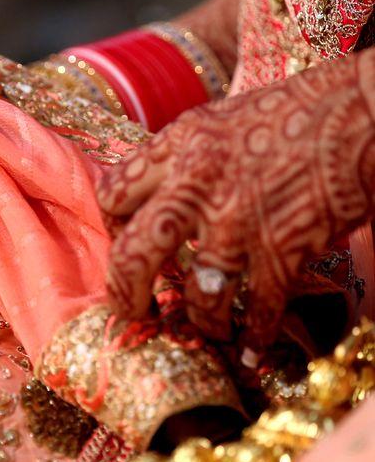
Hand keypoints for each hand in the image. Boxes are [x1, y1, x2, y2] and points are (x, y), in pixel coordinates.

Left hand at [98, 50, 374, 354]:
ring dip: (202, 323)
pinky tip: (252, 350)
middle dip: (126, 294)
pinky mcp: (285, 247)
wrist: (359, 112)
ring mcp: (240, 220)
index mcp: (176, 147)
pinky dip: (256, 338)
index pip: (112, 195)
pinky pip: (260, 309)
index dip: (111, 226)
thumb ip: (178, 161)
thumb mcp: (214, 122)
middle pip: (134, 254)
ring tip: (207, 330)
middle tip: (130, 312)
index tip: (122, 242)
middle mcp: (198, 184)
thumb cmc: (288, 114)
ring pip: (199, 296)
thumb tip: (151, 203)